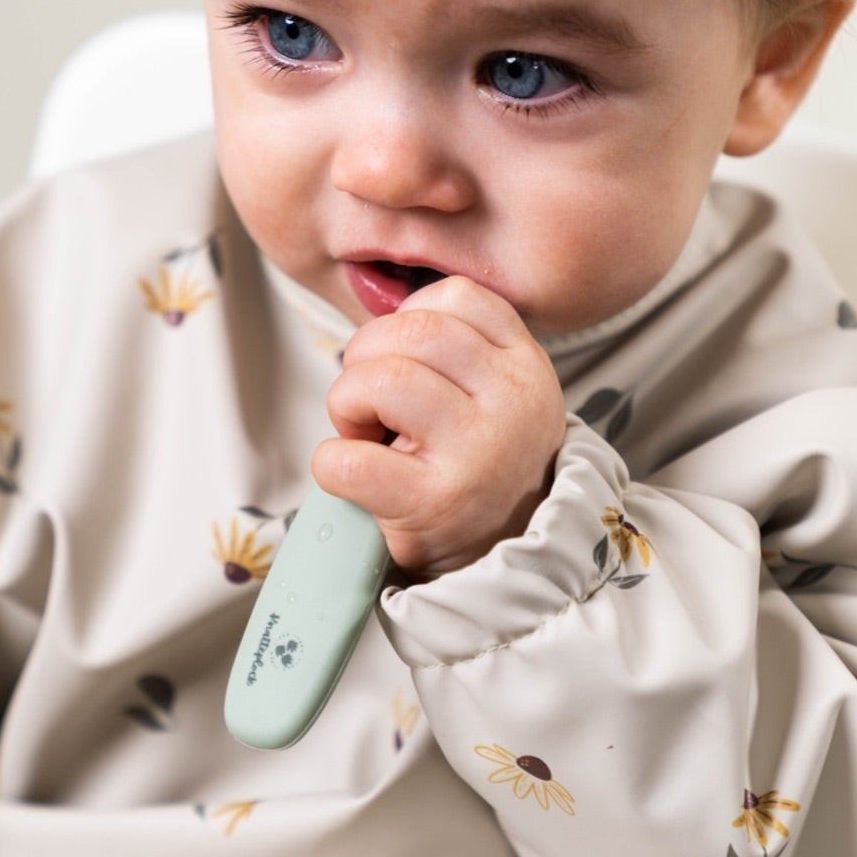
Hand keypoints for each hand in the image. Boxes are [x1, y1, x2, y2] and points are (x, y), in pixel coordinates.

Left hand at [312, 277, 565, 577]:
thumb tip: (377, 309)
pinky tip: (357, 477)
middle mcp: (512, 402)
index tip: (403, 361)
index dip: (407, 320)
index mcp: (526, 365)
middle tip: (371, 405)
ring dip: (347, 404)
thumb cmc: (479, 466)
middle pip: (410, 332)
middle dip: (365, 359)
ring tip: (367, 437)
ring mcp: (477, 452)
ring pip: (377, 380)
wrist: (505, 559)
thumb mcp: (496, 393)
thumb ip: (456, 345)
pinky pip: (345, 459)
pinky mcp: (434, 502)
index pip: (455, 297)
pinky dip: (331, 463)